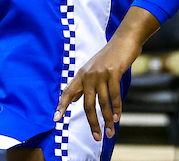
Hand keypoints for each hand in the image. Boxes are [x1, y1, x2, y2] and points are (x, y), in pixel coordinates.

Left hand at [53, 6, 158, 141]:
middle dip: (93, 123)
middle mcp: (88, 75)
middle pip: (87, 104)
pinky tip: (117, 117)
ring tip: (110, 132)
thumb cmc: (108, 57)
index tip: (55, 119)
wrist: (123, 41)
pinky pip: (114, 95)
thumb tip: (75, 99)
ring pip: (102, 103)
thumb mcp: (92, 69)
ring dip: (107, 120)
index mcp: (82, 75)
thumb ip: (83, 84)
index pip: (68, 92)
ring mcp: (100, 73)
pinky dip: (116, 108)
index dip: (62, 105)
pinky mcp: (113, 72)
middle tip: (97, 138)